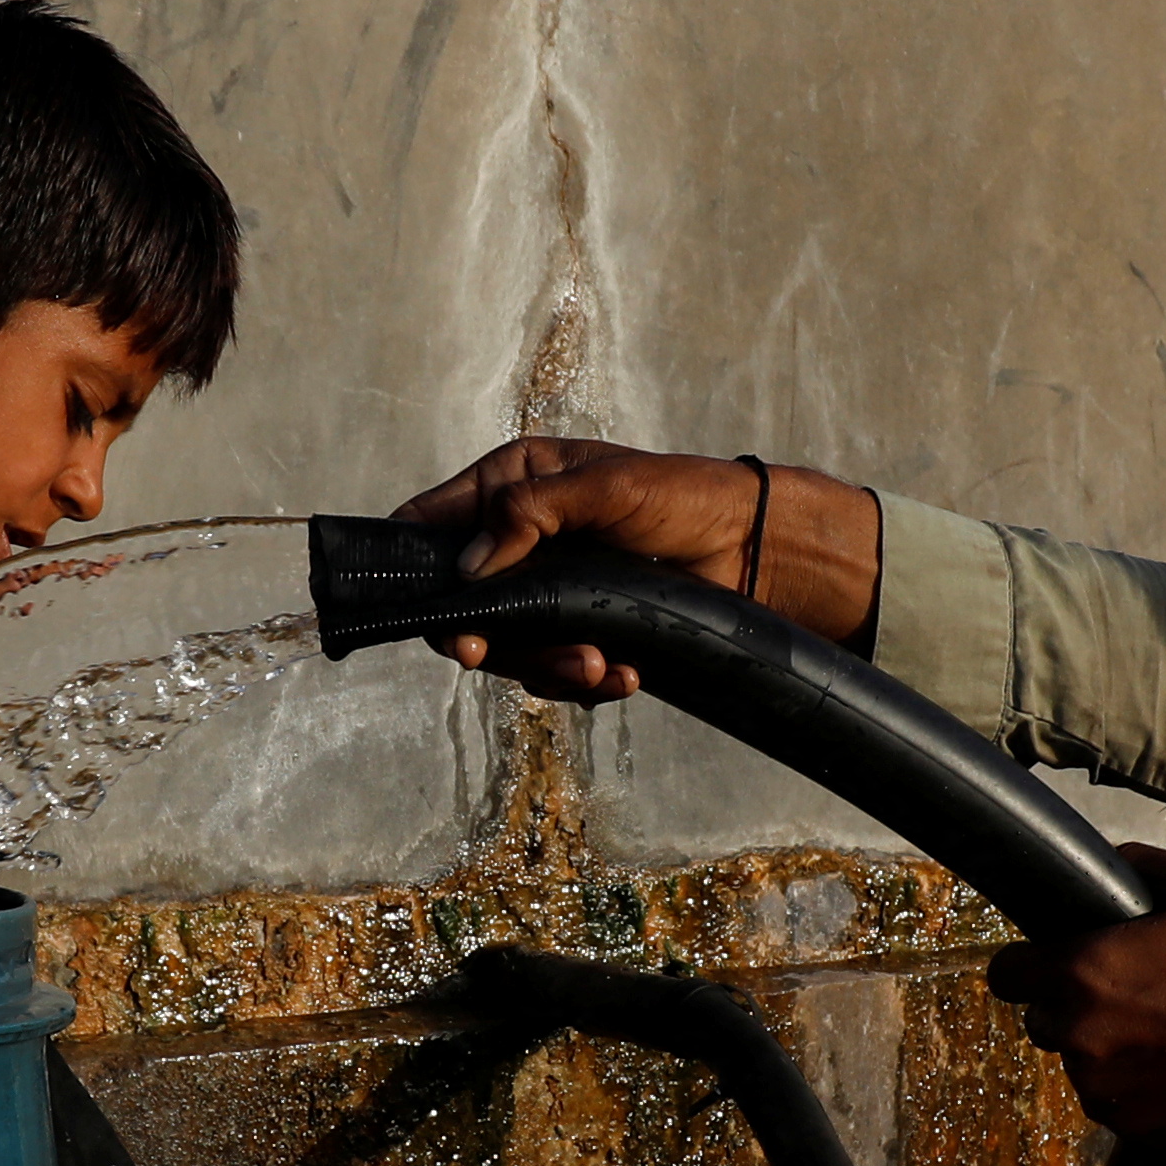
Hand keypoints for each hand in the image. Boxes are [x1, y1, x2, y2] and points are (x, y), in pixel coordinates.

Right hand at [381, 435, 878, 698]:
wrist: (750, 548)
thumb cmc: (682, 496)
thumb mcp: (605, 487)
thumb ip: (531, 513)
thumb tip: (471, 567)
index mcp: (511, 484)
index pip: (429, 523)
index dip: (415, 567)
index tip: (429, 607)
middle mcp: (518, 538)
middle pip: (463, 603)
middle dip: (487, 635)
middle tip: (485, 655)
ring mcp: (547, 588)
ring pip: (510, 647)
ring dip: (546, 664)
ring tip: (600, 663)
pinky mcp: (579, 628)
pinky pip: (555, 670)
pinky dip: (584, 681)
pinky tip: (623, 675)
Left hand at [981, 851, 1165, 1165]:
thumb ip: (1138, 865)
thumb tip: (1106, 862)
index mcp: (1081, 971)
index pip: (1004, 973)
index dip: (1026, 965)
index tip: (1053, 963)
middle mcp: (1076, 1033)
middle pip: (1040, 1018)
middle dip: (1072, 1006)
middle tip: (1132, 993)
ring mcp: (1098, 1085)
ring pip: (1077, 1060)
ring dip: (1104, 1046)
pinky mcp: (1125, 1123)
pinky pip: (1108, 1097)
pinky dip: (1131, 1084)